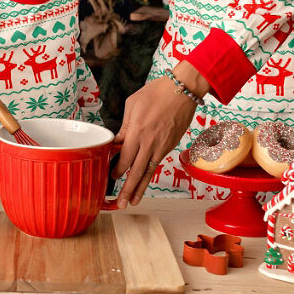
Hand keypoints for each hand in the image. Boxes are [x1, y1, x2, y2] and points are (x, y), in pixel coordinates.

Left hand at [112, 60, 208, 207]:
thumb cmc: (156, 93)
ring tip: (133, 202)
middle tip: (120, 203)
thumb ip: (125, 126)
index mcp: (138, 131)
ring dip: (140, 188)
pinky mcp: (170, 146)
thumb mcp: (133, 104)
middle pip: (136, 171)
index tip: (111, 176)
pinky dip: (150, 176)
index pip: (125, 157)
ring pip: (148, 172)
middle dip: (127, 189)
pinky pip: (157, 164)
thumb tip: (118, 141)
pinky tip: (144, 184)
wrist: (182, 90)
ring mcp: (162, 146)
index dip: (117, 170)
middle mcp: (150, 142)